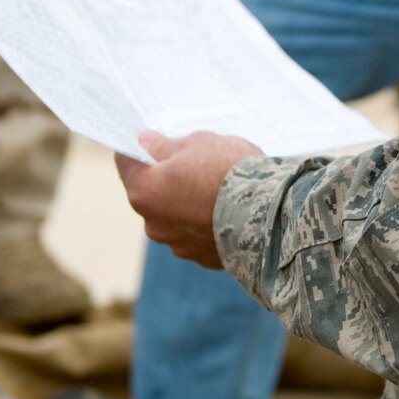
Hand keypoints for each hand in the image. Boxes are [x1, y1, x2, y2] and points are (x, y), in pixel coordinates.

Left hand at [116, 128, 262, 268]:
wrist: (273, 215)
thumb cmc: (231, 172)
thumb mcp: (198, 143)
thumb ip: (166, 145)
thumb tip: (148, 143)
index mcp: (144, 191)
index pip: (125, 162)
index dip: (136, 148)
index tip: (149, 140)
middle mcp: (153, 224)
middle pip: (150, 192)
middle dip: (165, 177)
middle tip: (193, 161)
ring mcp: (177, 245)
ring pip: (174, 216)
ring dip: (186, 202)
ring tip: (218, 187)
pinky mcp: (202, 258)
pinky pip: (196, 233)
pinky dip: (205, 222)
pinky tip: (228, 209)